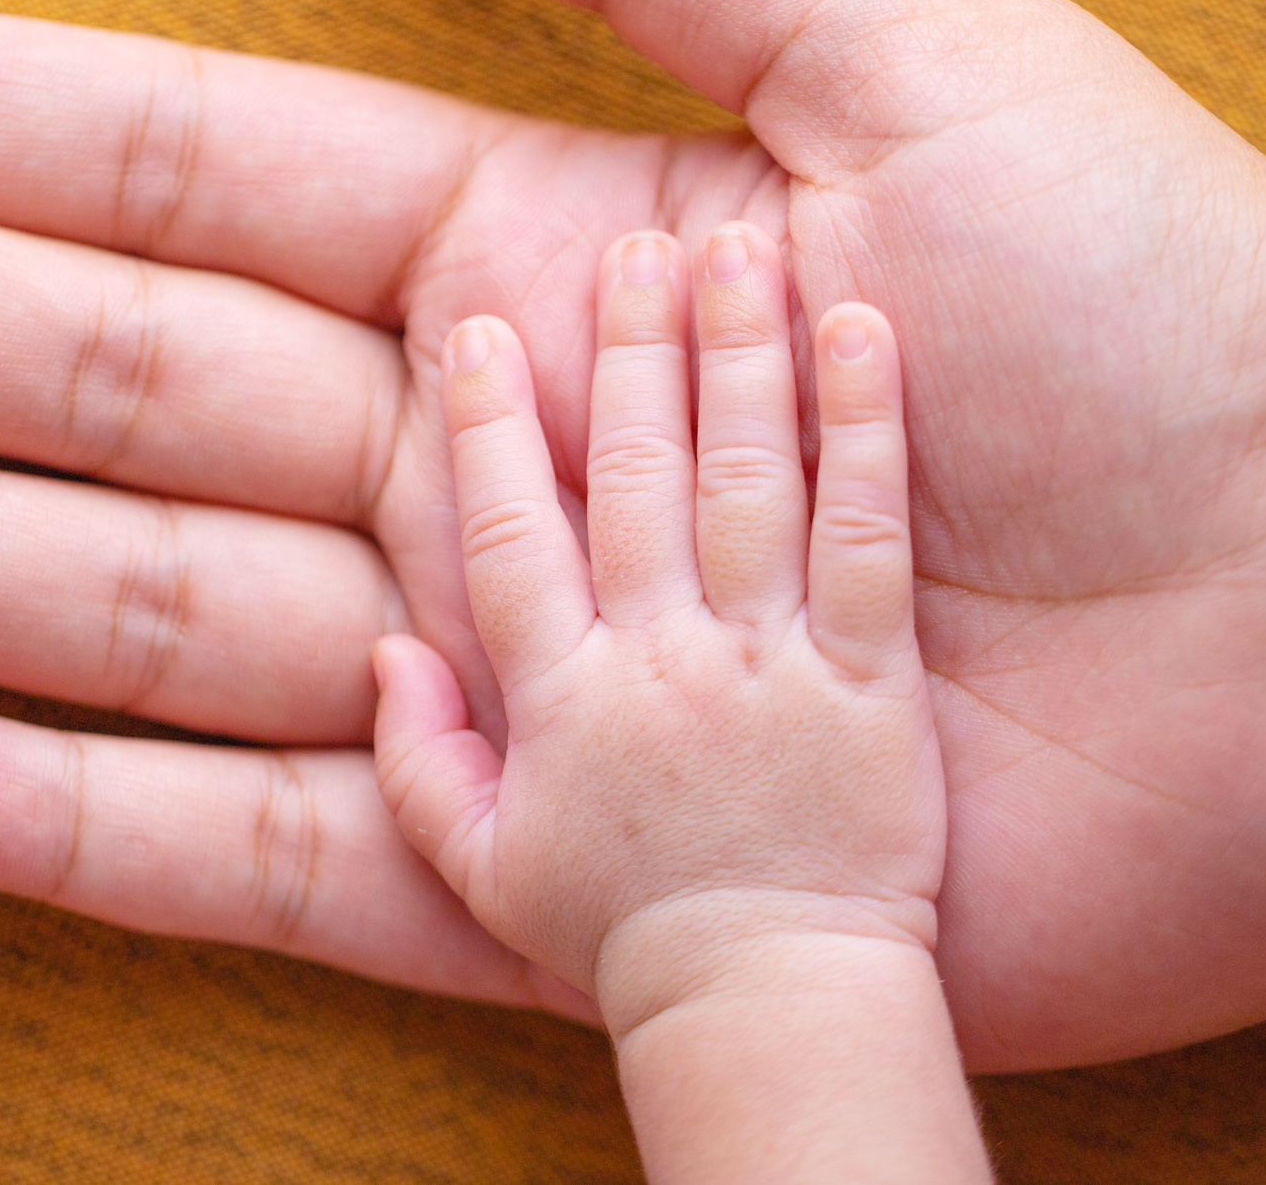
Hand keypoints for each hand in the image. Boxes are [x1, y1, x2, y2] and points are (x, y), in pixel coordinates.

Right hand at [373, 237, 984, 1182]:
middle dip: (611, 352)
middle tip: (617, 241)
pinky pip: (867, 536)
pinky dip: (867, 430)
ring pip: (738, 480)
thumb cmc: (658, 954)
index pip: (505, 522)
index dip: (486, 422)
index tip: (473, 326)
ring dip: (727, 355)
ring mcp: (775, 666)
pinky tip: (863, 328)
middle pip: (622, 473)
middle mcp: (662, 656)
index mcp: (568, 689)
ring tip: (725, 244)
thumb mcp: (496, 890)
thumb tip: (383, 657)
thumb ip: (425, 769)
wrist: (811, 1023)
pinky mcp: (882, 687)